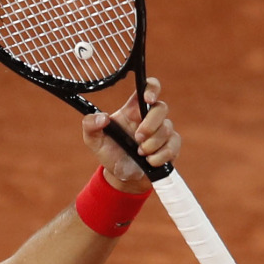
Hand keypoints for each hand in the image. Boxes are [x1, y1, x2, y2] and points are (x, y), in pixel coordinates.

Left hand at [81, 77, 181, 192]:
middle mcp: (149, 117)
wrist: (121, 176)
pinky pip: (173, 146)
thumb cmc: (109, 152)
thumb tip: (102, 118)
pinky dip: (160, 156)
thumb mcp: (93, 139)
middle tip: (138, 138)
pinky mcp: (171, 146)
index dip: (151, 88)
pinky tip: (149, 161)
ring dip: (153, 144)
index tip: (148, 98)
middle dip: (150, 125)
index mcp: (132, 110)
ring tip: (140, 153)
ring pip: (167, 129)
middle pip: (161, 108)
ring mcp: (162, 131)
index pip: (147, 88)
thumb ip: (90, 125)